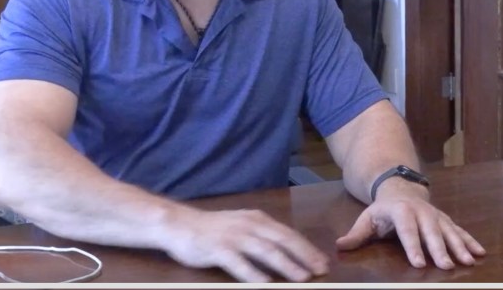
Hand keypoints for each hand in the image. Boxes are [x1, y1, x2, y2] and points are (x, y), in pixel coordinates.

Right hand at [165, 206, 330, 282]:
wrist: (180, 224)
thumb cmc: (213, 228)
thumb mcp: (242, 225)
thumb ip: (262, 235)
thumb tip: (287, 249)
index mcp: (258, 219)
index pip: (288, 234)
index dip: (307, 248)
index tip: (323, 261)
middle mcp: (249, 225)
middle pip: (283, 240)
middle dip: (305, 256)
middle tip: (321, 270)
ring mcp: (234, 236)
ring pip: (266, 251)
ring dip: (287, 265)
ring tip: (302, 278)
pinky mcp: (218, 249)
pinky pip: (239, 263)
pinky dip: (254, 274)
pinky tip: (266, 284)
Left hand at [335, 180, 485, 268]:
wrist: (400, 187)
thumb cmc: (382, 210)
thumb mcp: (367, 218)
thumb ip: (356, 234)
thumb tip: (339, 245)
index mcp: (401, 211)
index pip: (407, 230)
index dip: (413, 246)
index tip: (418, 263)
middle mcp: (421, 212)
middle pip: (431, 232)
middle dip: (440, 249)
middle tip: (446, 266)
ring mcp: (435, 215)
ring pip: (449, 231)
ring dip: (460, 246)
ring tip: (468, 261)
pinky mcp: (445, 220)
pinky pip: (459, 230)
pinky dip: (470, 241)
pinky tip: (480, 253)